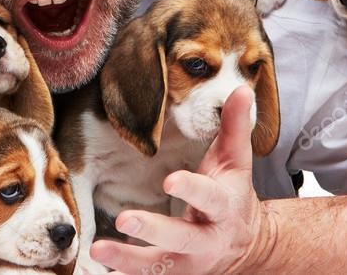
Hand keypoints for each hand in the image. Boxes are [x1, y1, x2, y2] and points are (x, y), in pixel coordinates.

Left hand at [91, 86, 270, 274]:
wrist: (247, 246)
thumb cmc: (233, 193)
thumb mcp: (236, 160)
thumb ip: (234, 125)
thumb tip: (241, 89)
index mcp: (224, 206)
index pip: (209, 197)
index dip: (191, 190)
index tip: (170, 181)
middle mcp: (207, 239)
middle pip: (181, 238)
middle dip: (154, 230)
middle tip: (125, 219)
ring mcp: (189, 262)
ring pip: (159, 265)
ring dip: (128, 259)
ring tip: (99, 249)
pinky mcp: (173, 274)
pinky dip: (125, 272)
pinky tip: (100, 268)